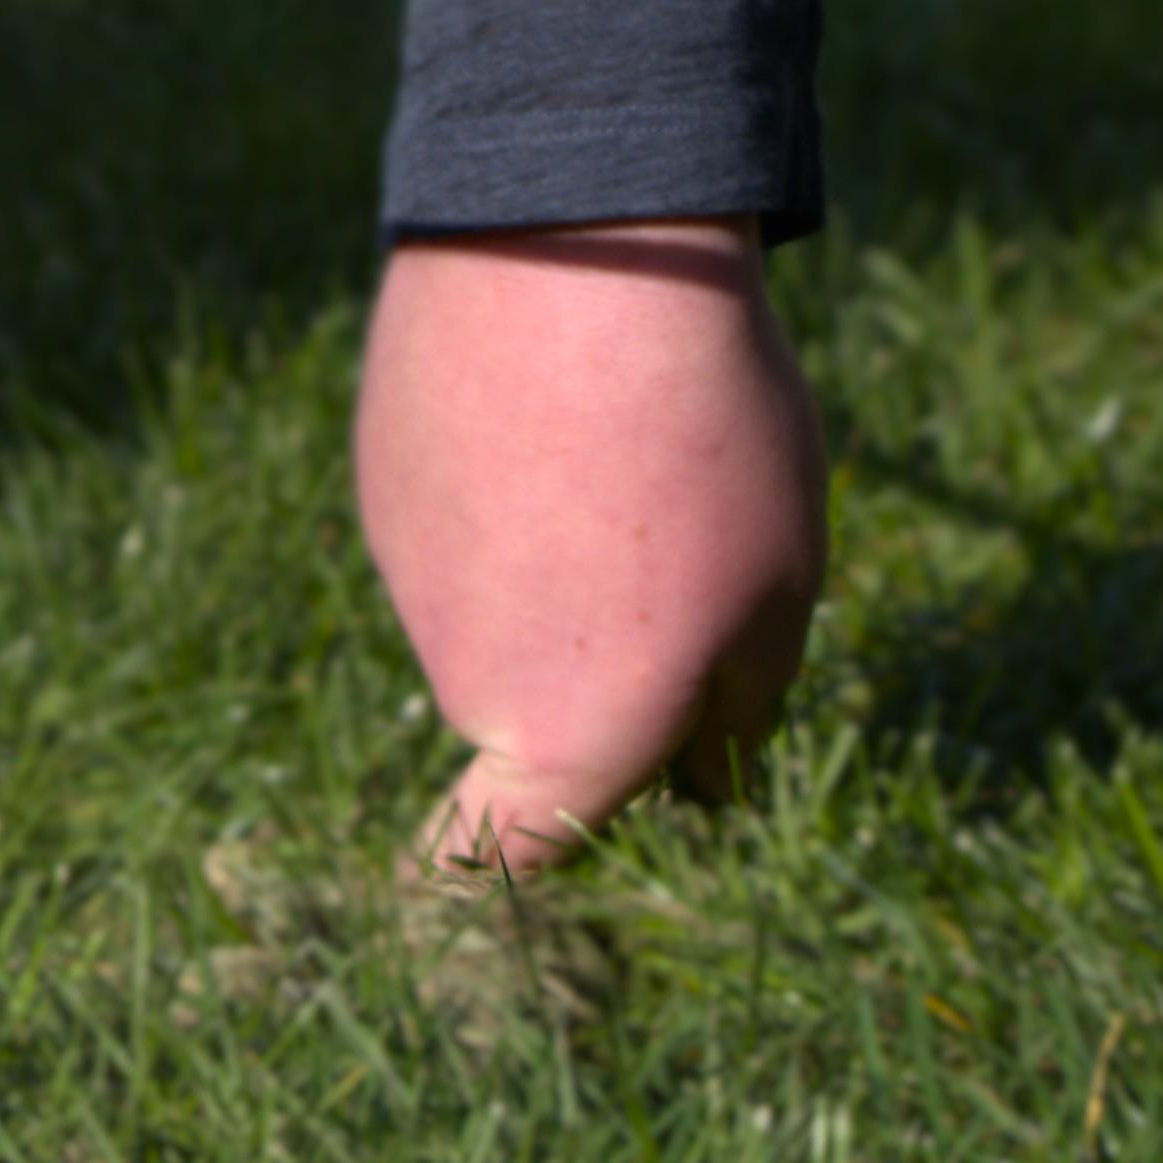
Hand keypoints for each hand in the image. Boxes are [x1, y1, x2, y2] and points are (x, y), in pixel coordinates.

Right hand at [354, 220, 825, 874]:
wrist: (572, 245)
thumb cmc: (706, 438)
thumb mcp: (781, 591)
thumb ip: (733, 715)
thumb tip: (693, 781)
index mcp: (570, 728)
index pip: (502, 873)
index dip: (508, 911)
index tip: (527, 917)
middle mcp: (464, 671)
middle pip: (527, 724)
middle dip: (592, 685)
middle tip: (681, 581)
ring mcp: (407, 573)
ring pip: (490, 618)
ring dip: (548, 585)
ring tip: (624, 468)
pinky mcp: (380, 483)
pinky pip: (450, 534)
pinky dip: (499, 507)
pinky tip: (556, 417)